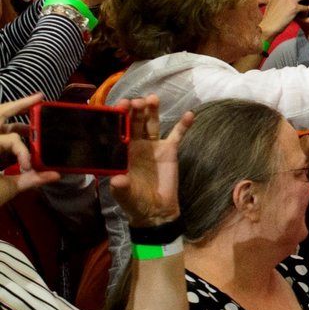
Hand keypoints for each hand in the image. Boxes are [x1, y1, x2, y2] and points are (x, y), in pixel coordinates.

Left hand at [0, 94, 59, 207]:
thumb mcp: (3, 190)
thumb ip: (29, 181)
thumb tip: (55, 175)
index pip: (11, 140)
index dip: (24, 151)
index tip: (30, 167)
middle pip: (0, 113)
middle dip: (20, 105)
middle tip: (39, 98)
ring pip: (0, 125)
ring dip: (17, 124)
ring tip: (36, 123)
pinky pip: (1, 139)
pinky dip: (11, 138)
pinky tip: (25, 141)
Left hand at [109, 95, 193, 227]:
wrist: (156, 210)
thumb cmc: (135, 202)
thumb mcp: (125, 195)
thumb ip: (120, 187)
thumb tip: (117, 179)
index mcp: (121, 152)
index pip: (118, 131)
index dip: (119, 118)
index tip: (121, 106)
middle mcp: (136, 145)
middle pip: (134, 123)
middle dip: (135, 111)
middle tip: (137, 101)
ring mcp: (153, 146)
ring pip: (152, 124)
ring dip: (152, 111)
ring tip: (152, 99)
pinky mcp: (169, 150)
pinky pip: (177, 135)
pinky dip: (183, 125)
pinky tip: (189, 114)